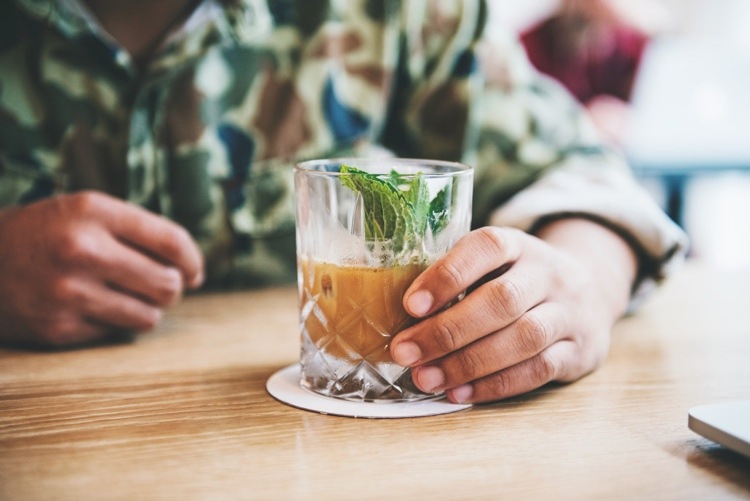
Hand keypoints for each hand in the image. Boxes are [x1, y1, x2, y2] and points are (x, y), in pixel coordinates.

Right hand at [0, 191, 204, 346]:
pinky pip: (116, 333)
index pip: (171, 241)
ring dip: (146, 309)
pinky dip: (113, 323)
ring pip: (149, 316)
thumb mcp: (88, 212)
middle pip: (167, 284)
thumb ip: (141, 233)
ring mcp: (68, 292)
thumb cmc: (49, 234)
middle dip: (172, 288)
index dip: (193, 260)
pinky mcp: (58, 328)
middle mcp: (81, 250)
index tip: (194, 271)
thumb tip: (194, 274)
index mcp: (93, 211)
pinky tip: (90, 307)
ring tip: (124, 296)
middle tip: (158, 285)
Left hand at [391, 219, 636, 403]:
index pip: (486, 248)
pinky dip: (495, 385)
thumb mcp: (494, 262)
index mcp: (517, 245)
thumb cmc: (518, 278)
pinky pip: (538, 370)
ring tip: (425, 378)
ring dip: (469, 363)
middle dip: (448, 331)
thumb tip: (398, 316)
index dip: (447, 275)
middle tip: (405, 352)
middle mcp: (548, 273)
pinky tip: (460, 393)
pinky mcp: (578, 350)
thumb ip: (456, 278)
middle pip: (502, 300)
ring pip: (523, 338)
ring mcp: (569, 312)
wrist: (592, 289)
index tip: (410, 305)